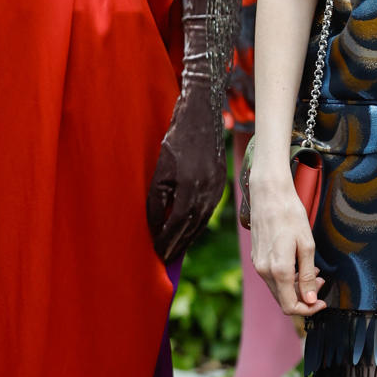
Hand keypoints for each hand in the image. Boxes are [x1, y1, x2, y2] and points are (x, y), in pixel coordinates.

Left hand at [146, 88, 227, 262]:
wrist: (201, 118)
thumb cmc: (174, 142)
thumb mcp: (159, 171)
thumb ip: (156, 201)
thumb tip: (155, 226)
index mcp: (190, 188)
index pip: (177, 223)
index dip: (167, 240)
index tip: (157, 254)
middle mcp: (207, 192)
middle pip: (192, 227)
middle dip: (179, 244)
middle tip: (167, 259)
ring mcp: (217, 189)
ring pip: (202, 221)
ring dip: (189, 237)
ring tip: (177, 249)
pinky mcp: (221, 184)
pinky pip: (208, 210)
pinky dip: (198, 224)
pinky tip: (189, 230)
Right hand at [248, 167, 326, 317]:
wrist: (269, 195)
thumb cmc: (290, 215)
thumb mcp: (306, 245)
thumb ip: (307, 275)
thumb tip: (309, 299)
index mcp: (278, 270)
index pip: (290, 305)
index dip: (308, 309)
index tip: (321, 301)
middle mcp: (264, 271)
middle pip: (283, 299)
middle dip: (304, 297)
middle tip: (320, 281)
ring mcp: (258, 264)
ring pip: (278, 289)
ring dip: (296, 286)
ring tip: (313, 270)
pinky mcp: (256, 257)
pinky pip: (272, 277)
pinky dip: (287, 277)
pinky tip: (298, 263)